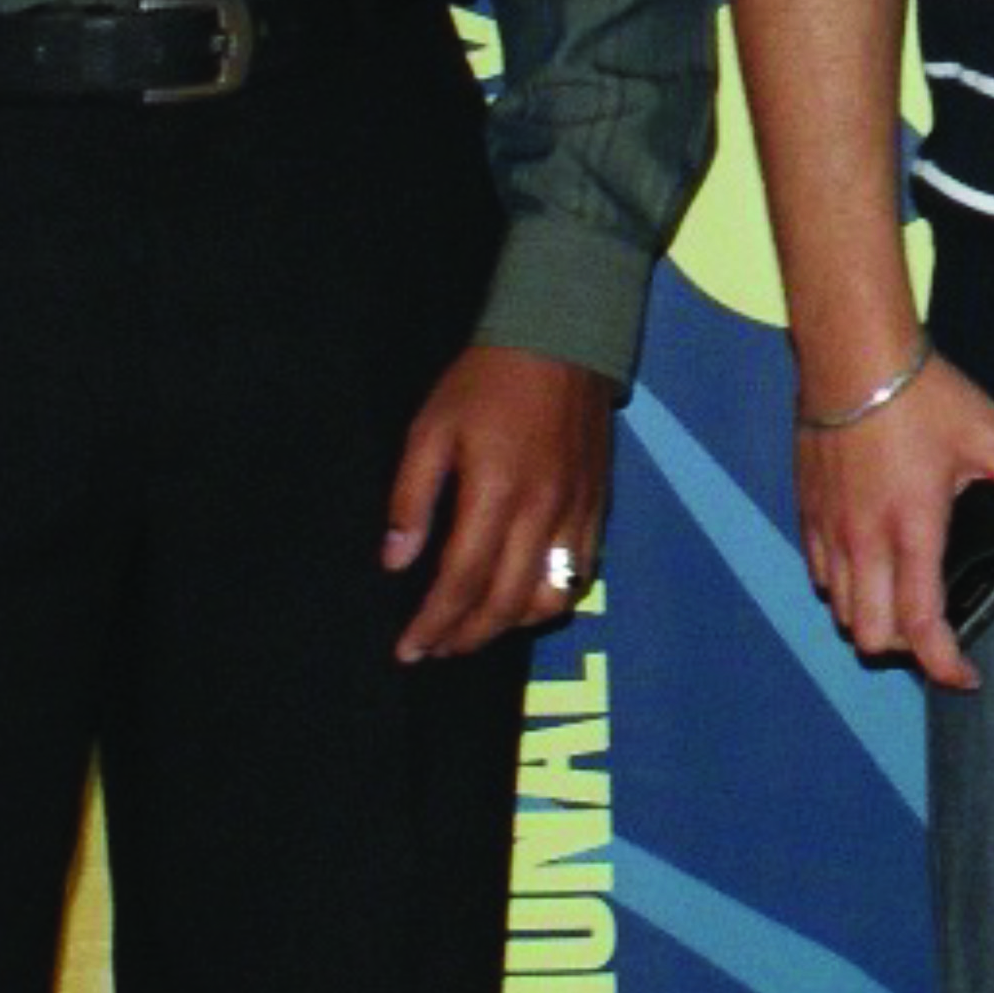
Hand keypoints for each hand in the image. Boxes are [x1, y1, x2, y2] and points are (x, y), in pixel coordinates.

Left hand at [381, 343, 615, 663]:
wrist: (563, 342)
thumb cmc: (485, 382)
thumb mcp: (430, 428)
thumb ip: (411, 498)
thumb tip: (396, 562)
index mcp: (496, 493)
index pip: (462, 580)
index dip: (433, 623)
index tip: (408, 650)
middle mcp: (542, 513)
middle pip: (507, 603)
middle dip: (466, 638)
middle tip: (434, 650)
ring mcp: (577, 514)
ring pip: (550, 599)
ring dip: (510, 626)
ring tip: (475, 629)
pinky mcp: (597, 508)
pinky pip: (582, 574)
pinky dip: (551, 600)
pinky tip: (523, 599)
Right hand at [794, 351, 993, 691]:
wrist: (853, 354)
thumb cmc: (925, 396)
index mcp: (912, 531)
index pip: (920, 628)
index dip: (944, 666)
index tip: (967, 678)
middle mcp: (863, 542)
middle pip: (871, 636)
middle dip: (906, 651)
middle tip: (939, 635)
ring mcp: (828, 530)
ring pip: (841, 611)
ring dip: (873, 621)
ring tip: (907, 602)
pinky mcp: (805, 512)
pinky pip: (819, 577)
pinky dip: (846, 589)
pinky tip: (873, 566)